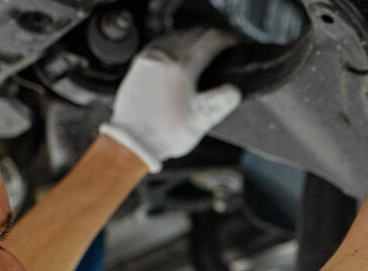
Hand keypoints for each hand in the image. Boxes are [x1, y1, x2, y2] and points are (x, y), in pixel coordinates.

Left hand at [99, 28, 241, 172]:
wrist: (132, 141)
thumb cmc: (163, 134)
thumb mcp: (200, 121)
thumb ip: (221, 103)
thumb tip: (235, 91)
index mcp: (182, 66)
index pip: (212, 39)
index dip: (228, 40)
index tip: (234, 44)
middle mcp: (164, 55)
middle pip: (195, 33)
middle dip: (212, 39)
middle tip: (222, 49)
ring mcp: (149, 57)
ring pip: (178, 35)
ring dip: (193, 40)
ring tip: (204, 53)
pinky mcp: (139, 63)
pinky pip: (162, 44)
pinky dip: (176, 46)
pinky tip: (180, 60)